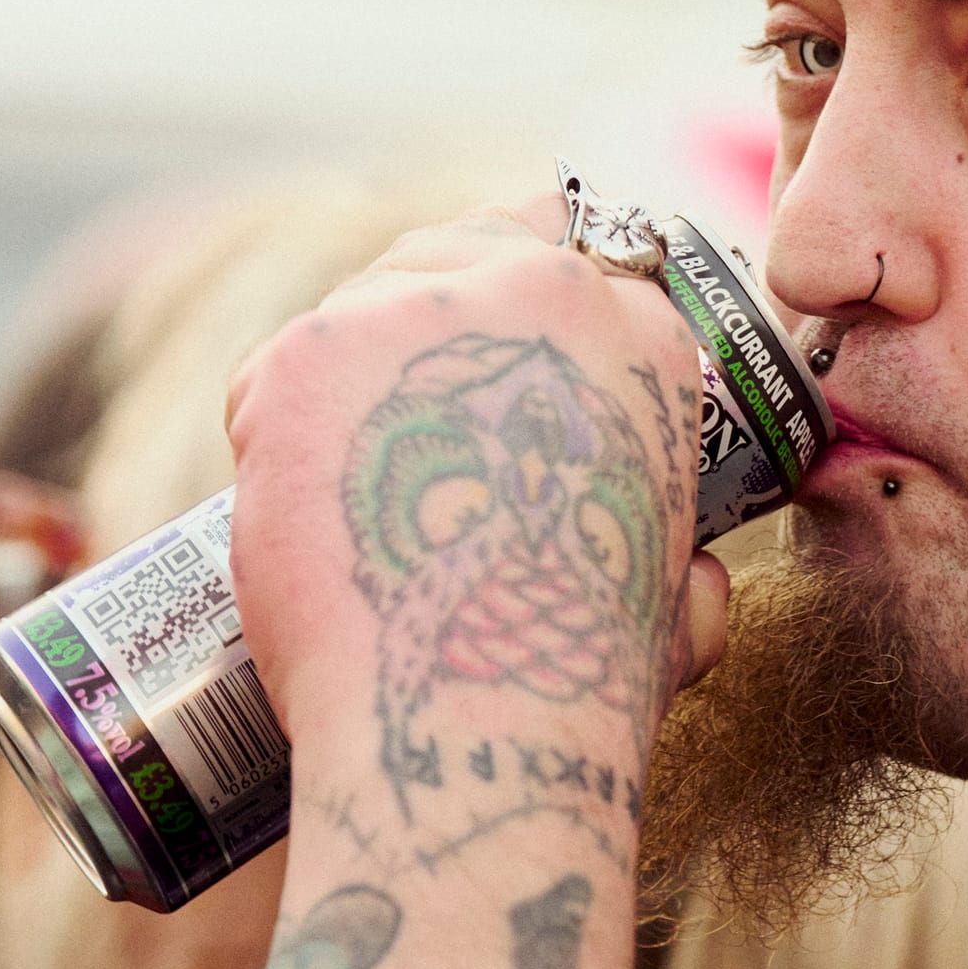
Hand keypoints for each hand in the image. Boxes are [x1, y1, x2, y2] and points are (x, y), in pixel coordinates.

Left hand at [223, 196, 723, 756]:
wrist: (476, 722)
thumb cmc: (584, 687)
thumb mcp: (679, 606)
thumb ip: (690, 567)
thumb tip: (697, 581)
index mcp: (640, 333)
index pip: (558, 246)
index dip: (507, 300)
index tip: (478, 362)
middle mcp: (538, 289)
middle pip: (449, 251)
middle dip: (416, 319)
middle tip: (394, 418)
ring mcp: (419, 311)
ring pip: (356, 307)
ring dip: (345, 380)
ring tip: (348, 484)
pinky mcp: (311, 354)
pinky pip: (271, 371)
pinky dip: (270, 432)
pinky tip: (295, 501)